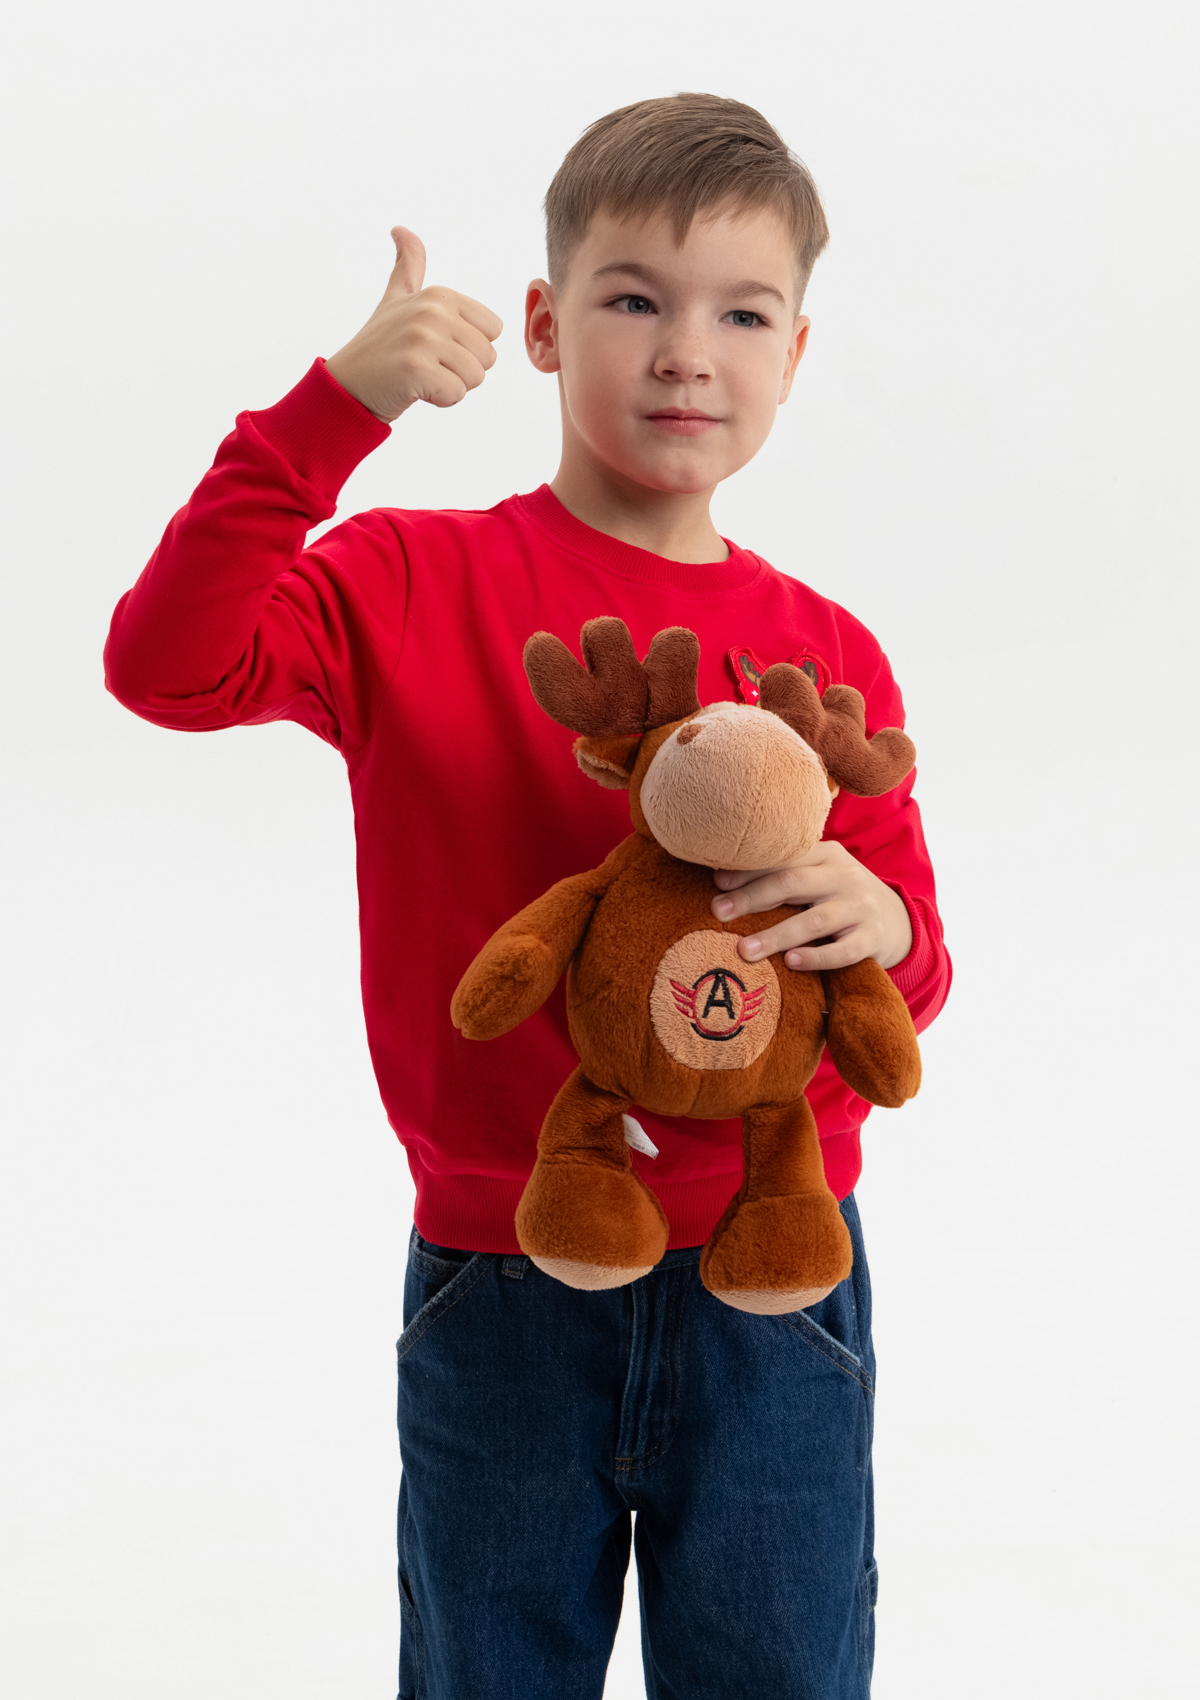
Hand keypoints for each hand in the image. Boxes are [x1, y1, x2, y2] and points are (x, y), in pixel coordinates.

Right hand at [325, 227, 502, 422]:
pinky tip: (414, 389)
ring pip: (475, 377)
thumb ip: (409, 265)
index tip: (436, 346)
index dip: (468, 347)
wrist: (348, 385)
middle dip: (462, 370)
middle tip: (428, 364)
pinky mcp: (417, 368)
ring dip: (451, 386)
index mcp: (439, 294)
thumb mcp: (397, 297)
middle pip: (488, 357)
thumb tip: (400, 229)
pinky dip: (440, 400)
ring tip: (421, 376)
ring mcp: (423, 338)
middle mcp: (433, 311)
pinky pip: (456, 394)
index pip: (493, 331)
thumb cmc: (380, 346)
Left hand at [711, 840, 912, 971]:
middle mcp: (845, 876)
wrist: (897, 921)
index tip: (717, 882)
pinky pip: (843, 950)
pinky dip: (816, 957)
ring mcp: (861, 907)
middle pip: (793, 883)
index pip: (784, 857)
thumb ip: (785, 874)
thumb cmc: (839, 898)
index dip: (749, 869)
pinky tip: (791, 962)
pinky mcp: (872, 939)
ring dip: (776, 935)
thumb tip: (721, 880)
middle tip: (719, 912)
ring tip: (745, 949)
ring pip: (815, 920)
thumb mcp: (819, 877)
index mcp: (827, 855)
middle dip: (753, 897)